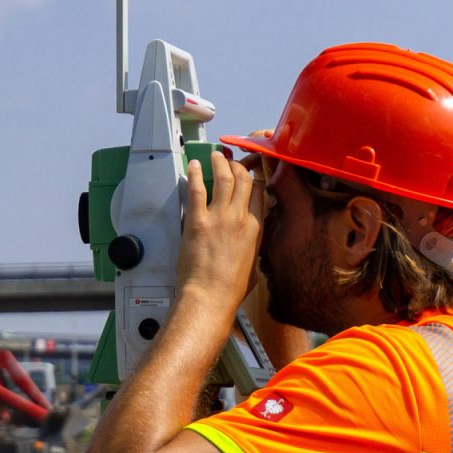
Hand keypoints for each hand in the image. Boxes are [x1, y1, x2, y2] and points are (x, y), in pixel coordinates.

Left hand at [178, 151, 259, 311]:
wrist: (211, 296)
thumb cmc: (230, 289)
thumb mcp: (251, 264)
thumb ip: (251, 246)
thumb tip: (248, 242)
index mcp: (255, 229)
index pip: (258, 194)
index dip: (253, 179)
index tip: (247, 173)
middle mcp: (240, 219)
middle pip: (243, 181)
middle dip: (237, 166)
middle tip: (229, 160)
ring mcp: (219, 218)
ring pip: (224, 179)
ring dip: (220, 163)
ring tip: (215, 155)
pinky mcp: (198, 221)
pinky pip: (197, 190)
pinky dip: (195, 174)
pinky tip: (193, 165)